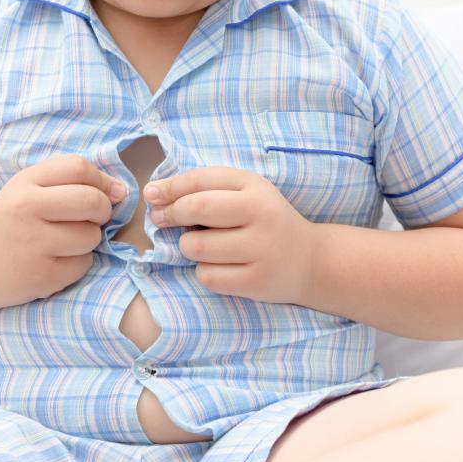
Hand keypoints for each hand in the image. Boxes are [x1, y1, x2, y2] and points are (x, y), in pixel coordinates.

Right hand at [0, 154, 125, 307]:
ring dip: (89, 239)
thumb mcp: (29, 190)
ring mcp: (33, 245)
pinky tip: (57, 260)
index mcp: (24, 183)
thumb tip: (121, 191)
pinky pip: (84, 264)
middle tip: (92, 218)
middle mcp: (26, 209)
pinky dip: (78, 263)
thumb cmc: (11, 223)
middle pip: (92, 201)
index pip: (79, 167)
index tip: (101, 192)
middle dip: (103, 211)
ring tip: (67, 241)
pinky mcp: (42, 276)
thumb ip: (72, 182)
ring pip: (92, 236)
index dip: (100, 180)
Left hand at [143, 166, 317, 303]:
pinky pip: (208, 276)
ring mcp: (262, 249)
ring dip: (189, 246)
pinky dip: (205, 272)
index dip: (169, 188)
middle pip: (197, 209)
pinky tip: (220, 266)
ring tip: (203, 245)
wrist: (310, 259)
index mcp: (255, 186)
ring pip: (197, 247)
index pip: (201, 180)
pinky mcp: (258, 281)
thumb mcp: (245, 193)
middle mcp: (262, 214)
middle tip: (163, 220)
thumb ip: (204, 189)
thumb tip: (154, 194)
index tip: (152, 195)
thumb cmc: (265, 221)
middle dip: (172, 214)